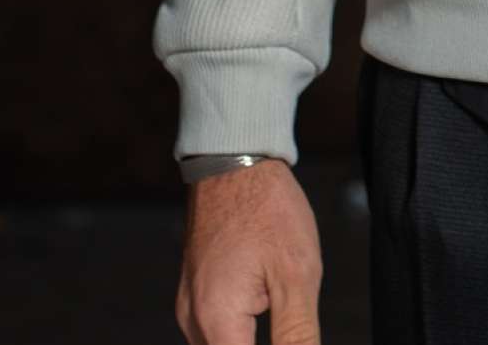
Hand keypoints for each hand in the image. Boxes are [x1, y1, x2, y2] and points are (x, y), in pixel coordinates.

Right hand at [175, 156, 324, 342]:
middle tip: (286, 310)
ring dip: (251, 337)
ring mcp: (191, 306)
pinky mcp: (195, 293)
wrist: (236, 160)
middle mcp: (194, 320)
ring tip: (276, 297)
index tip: (290, 333)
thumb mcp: (297, 274)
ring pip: (223, 344)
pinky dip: (242, 327)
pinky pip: (217, 327)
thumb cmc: (267, 207)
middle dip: (265, 340)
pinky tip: (264, 299)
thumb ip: (297, 335)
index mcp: (216, 321)